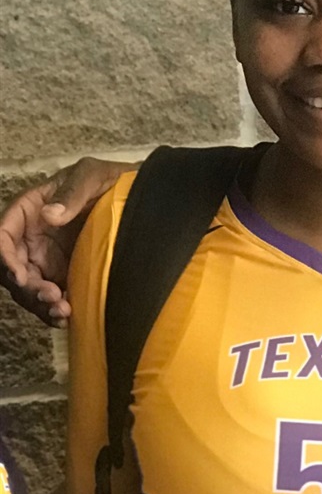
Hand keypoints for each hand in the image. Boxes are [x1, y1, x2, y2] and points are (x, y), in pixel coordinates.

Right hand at [0, 157, 138, 325]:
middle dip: (27, 288)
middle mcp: (31, 237)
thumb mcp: (91, 176)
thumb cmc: (109, 179)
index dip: (4, 258)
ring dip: (40, 303)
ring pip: (29, 288)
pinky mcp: (64, 273)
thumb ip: (72, 192)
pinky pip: (51, 295)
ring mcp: (46, 258)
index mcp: (28, 211)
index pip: (2, 236)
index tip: (21, 276)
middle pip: (12, 268)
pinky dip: (54, 308)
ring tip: (63, 311)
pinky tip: (67, 317)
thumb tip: (50, 215)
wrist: (137, 195)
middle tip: (52, 297)